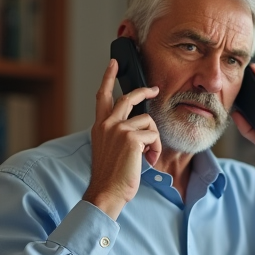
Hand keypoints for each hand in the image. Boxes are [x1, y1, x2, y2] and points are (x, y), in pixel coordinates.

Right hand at [84, 59, 159, 219]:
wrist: (107, 191)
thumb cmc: (112, 176)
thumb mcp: (110, 150)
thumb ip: (119, 134)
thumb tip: (141, 127)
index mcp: (99, 126)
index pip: (103, 96)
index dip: (108, 78)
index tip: (113, 63)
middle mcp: (106, 124)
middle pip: (128, 98)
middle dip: (143, 91)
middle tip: (154, 89)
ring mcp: (118, 129)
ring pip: (147, 121)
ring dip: (153, 139)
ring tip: (148, 156)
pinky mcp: (131, 138)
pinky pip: (153, 136)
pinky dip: (155, 149)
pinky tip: (147, 160)